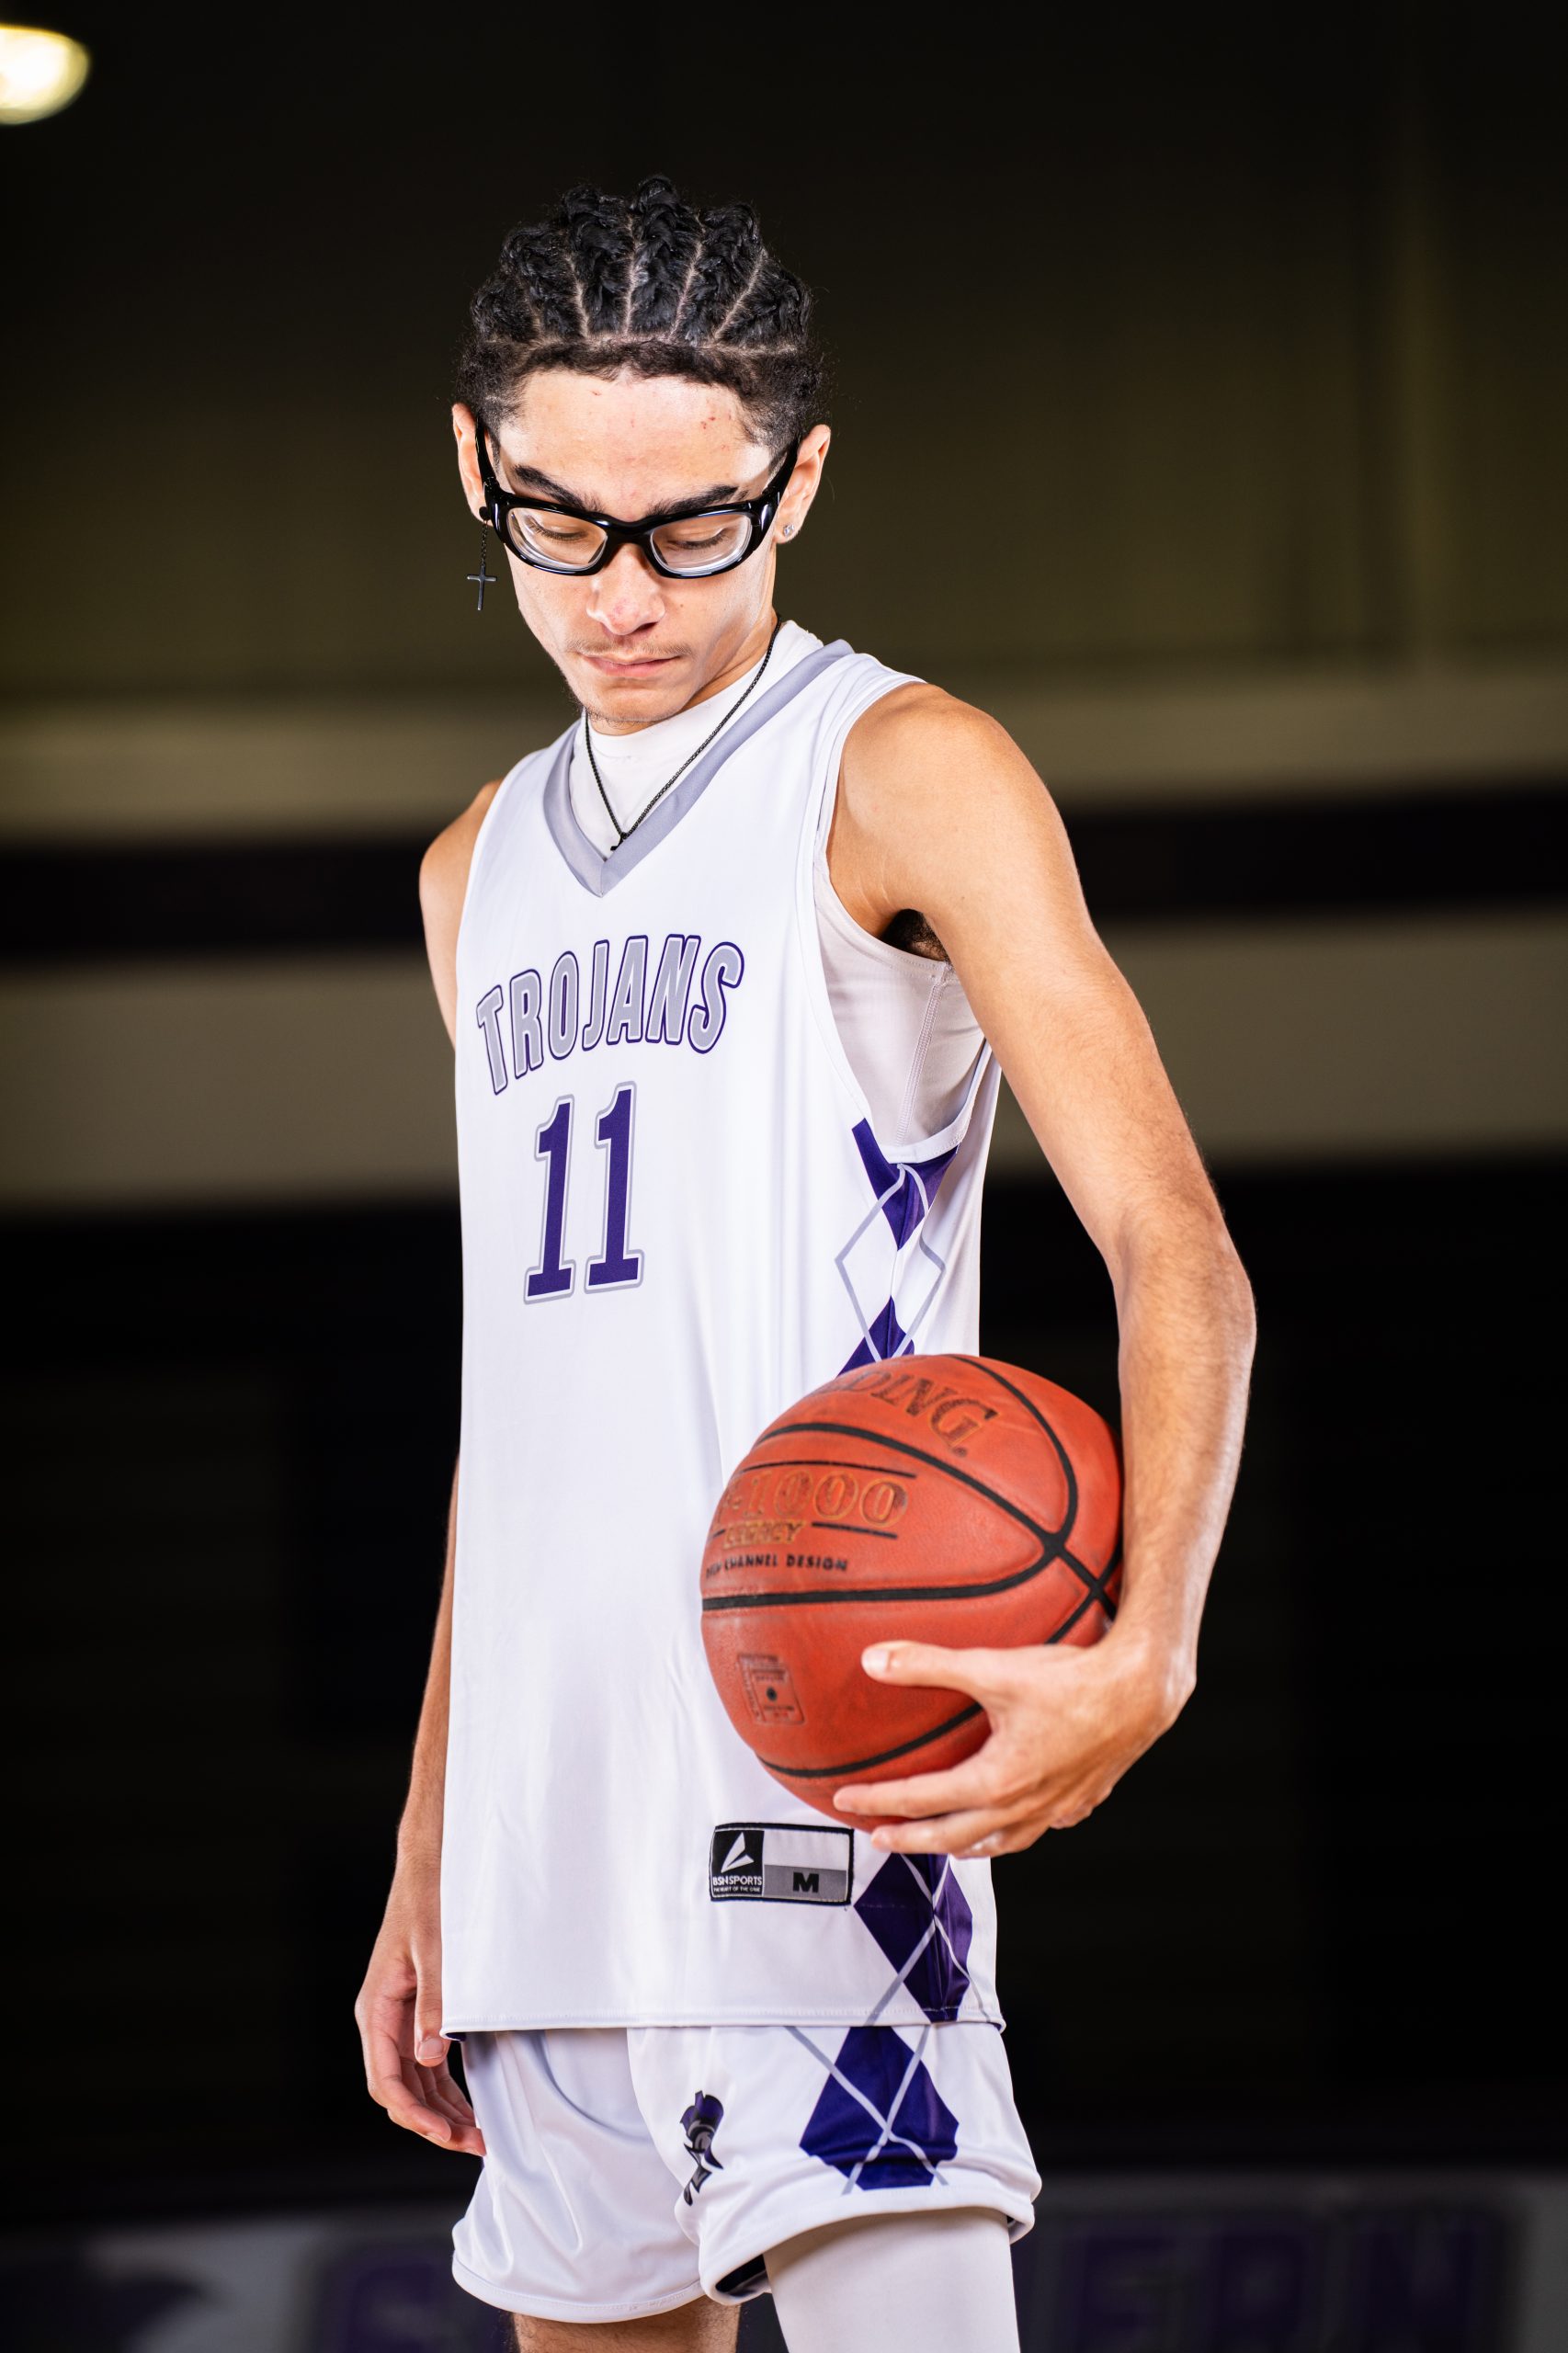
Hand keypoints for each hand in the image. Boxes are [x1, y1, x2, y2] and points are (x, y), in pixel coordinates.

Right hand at [354, 1863, 485, 2154]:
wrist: (431, 1866)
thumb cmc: (431, 1902)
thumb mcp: (437, 1951)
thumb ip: (434, 2004)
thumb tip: (430, 2056)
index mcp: (377, 2008)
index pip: (386, 2078)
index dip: (415, 2113)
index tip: (446, 2134)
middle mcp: (382, 2020)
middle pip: (400, 2090)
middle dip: (433, 2123)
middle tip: (475, 2144)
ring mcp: (398, 2019)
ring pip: (414, 2082)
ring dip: (441, 2111)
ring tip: (477, 2135)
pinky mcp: (416, 2014)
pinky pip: (426, 2064)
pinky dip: (445, 2089)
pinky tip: (469, 2105)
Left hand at [834, 1633, 1190, 1858]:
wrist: (1141, 1692)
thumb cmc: (1070, 1680)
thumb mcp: (993, 1668)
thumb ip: (928, 1664)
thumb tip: (872, 1659)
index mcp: (994, 1781)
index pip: (920, 1799)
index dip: (878, 1800)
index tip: (846, 1798)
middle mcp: (1022, 1806)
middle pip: (953, 1836)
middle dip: (911, 1838)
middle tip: (877, 1837)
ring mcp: (1054, 1809)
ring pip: (999, 1843)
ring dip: (962, 1845)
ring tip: (942, 1843)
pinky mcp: (1080, 1800)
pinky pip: (1040, 1829)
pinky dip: (1015, 1834)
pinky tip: (1015, 1823)